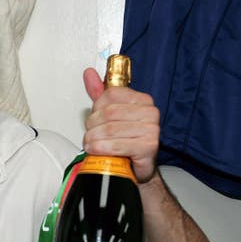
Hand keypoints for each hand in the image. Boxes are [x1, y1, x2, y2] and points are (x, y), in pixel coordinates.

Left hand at [82, 67, 159, 182]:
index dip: (96, 109)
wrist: (135, 168)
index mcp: (142, 100)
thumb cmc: (124, 141)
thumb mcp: (109, 114)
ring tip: (92, 145)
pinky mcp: (149, 147)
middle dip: (92, 127)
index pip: (110, 95)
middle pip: (108, 113)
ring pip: (109, 129)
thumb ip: (99, 93)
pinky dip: (101, 149)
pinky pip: (116, 145)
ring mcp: (152, 129)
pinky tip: (98, 151)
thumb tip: (89, 73)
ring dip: (94, 140)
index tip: (95, 120)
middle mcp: (150, 112)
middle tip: (91, 136)